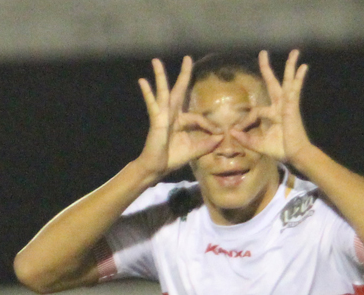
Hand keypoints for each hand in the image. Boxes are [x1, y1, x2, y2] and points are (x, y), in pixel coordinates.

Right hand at [135, 57, 222, 178]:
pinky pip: (153, 104)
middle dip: (184, 74)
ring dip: (160, 76)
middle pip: (179, 90)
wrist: (157, 167)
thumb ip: (207, 144)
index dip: (209, 124)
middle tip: (188, 58)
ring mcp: (163, 115)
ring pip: (163, 91)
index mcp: (181, 121)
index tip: (219, 133)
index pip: (199, 117)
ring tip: (156, 60)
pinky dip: (148, 93)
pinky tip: (142, 81)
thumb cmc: (172, 159)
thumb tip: (220, 137)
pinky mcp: (156, 120)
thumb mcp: (194, 151)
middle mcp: (172, 115)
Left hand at [230, 49, 310, 161]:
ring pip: (287, 81)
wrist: (295, 155)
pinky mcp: (293, 106)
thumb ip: (246, 139)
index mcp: (272, 114)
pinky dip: (298, 78)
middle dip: (267, 68)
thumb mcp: (259, 145)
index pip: (256, 110)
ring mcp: (287, 104)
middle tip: (263, 52)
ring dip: (290, 66)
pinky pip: (295, 89)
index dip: (244, 119)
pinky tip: (303, 67)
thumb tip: (231, 132)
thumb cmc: (280, 149)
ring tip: (295, 51)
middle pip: (272, 82)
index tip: (235, 129)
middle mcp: (280, 106)